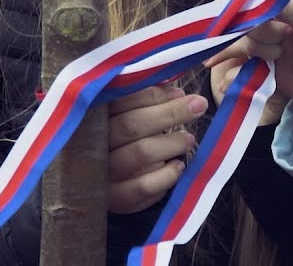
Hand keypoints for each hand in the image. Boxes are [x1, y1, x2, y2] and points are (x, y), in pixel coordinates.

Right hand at [106, 85, 205, 213]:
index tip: (179, 93)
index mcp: (94, 118)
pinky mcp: (116, 198)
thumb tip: (178, 93)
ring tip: (189, 139)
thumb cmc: (124, 140)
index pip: (121, 100)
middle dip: (171, 113)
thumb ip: (146, 102)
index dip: (153, 95)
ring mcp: (103, 174)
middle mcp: (94, 145)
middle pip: (132, 125)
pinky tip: (179, 166)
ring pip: (141, 153)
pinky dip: (168, 174)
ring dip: (172, 143)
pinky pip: (145, 186)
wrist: (104, 185)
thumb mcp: (127, 116)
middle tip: (199, 105)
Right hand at [209, 0, 288, 124]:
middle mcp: (268, 5)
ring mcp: (257, 30)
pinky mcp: (251, 54)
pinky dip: (229, 60)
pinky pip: (230, 52)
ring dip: (255, 43)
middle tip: (283, 33)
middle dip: (251, 16)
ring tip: (280, 53)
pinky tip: (228, 68)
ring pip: (234, 28)